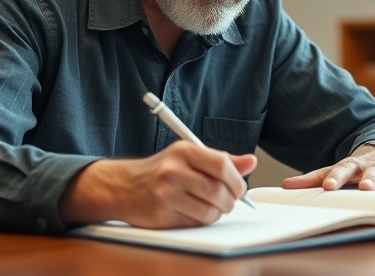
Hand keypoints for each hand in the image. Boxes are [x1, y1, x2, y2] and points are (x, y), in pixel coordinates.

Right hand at [59, 141, 256, 228]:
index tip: (239, 188)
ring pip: (209, 211)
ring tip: (210, 207)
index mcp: (184, 151)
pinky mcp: (161, 215)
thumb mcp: (189, 157)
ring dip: (216, 213)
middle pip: (218, 191)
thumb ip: (221, 160)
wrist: (123, 186)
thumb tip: (251, 161)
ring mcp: (166, 194)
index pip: (221, 164)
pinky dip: (200, 221)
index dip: (236, 180)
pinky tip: (193, 212)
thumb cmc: (161, 170)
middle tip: (228, 202)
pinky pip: (195, 223)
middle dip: (230, 201)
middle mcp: (173, 170)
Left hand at [280, 144, 374, 190]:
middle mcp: (366, 166)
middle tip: (355, 187)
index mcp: (349, 166)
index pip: (339, 170)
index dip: (334, 178)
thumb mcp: (336, 170)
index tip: (328, 187)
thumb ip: (312, 179)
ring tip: (372, 188)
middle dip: (355, 178)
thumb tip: (284, 185)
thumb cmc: (356, 168)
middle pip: (360, 170)